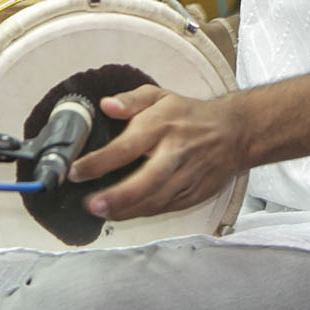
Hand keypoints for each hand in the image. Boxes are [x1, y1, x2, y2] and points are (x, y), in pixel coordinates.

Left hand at [68, 84, 247, 221]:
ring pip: (155, 201)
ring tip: (101, 213)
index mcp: (161, 126)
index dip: (98, 162)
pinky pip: (164, 208)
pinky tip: (123, 213)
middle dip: (116, 197)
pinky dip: (142, 213)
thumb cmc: (189, 114)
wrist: (233, 133)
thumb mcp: (159, 96)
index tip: (75, 171)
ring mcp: (185, 177)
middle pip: (144, 181)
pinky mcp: (193, 194)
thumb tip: (106, 105)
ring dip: (126, 211)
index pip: (126, 147)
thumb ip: (130, 100)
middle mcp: (173, 154)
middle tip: (90, 205)